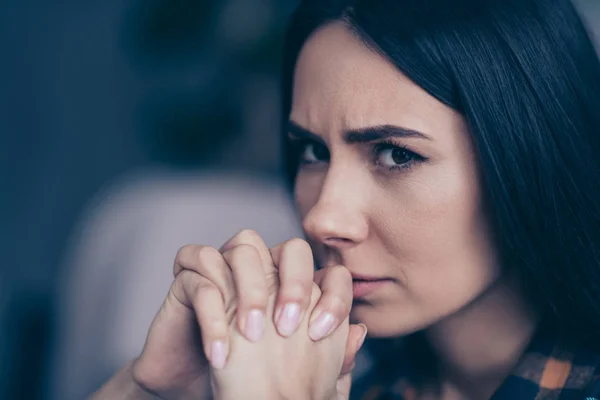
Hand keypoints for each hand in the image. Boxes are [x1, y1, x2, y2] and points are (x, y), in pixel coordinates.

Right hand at [130, 230, 354, 398]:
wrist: (193, 391)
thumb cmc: (247, 384)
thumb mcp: (297, 376)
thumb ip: (331, 357)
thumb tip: (359, 331)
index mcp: (293, 290)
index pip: (326, 272)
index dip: (333, 295)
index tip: (323, 333)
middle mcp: (262, 273)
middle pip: (289, 248)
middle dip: (295, 281)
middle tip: (289, 326)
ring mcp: (225, 272)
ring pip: (242, 248)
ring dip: (251, 289)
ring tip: (252, 335)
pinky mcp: (187, 282)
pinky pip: (199, 275)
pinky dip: (211, 311)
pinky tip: (219, 352)